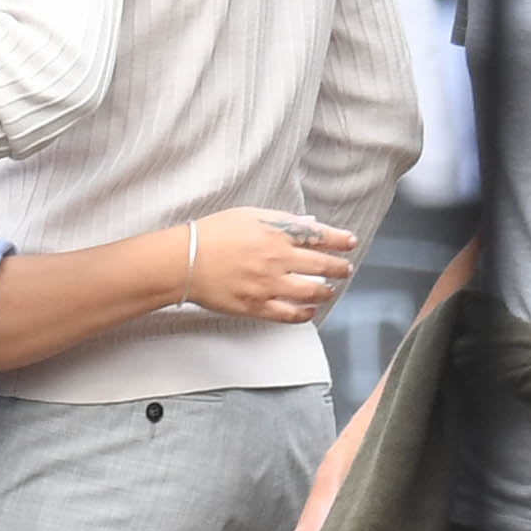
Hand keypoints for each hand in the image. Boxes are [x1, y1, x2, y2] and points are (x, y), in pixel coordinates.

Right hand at [186, 208, 355, 321]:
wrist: (182, 262)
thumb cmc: (210, 235)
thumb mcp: (247, 215)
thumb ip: (280, 220)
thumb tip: (307, 225)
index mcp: (276, 233)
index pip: (320, 236)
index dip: (339, 240)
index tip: (349, 242)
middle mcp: (277, 259)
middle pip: (323, 265)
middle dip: (340, 268)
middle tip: (345, 269)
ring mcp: (268, 285)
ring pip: (312, 292)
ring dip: (326, 292)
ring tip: (328, 291)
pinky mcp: (256, 306)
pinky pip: (289, 315)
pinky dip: (304, 314)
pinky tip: (309, 311)